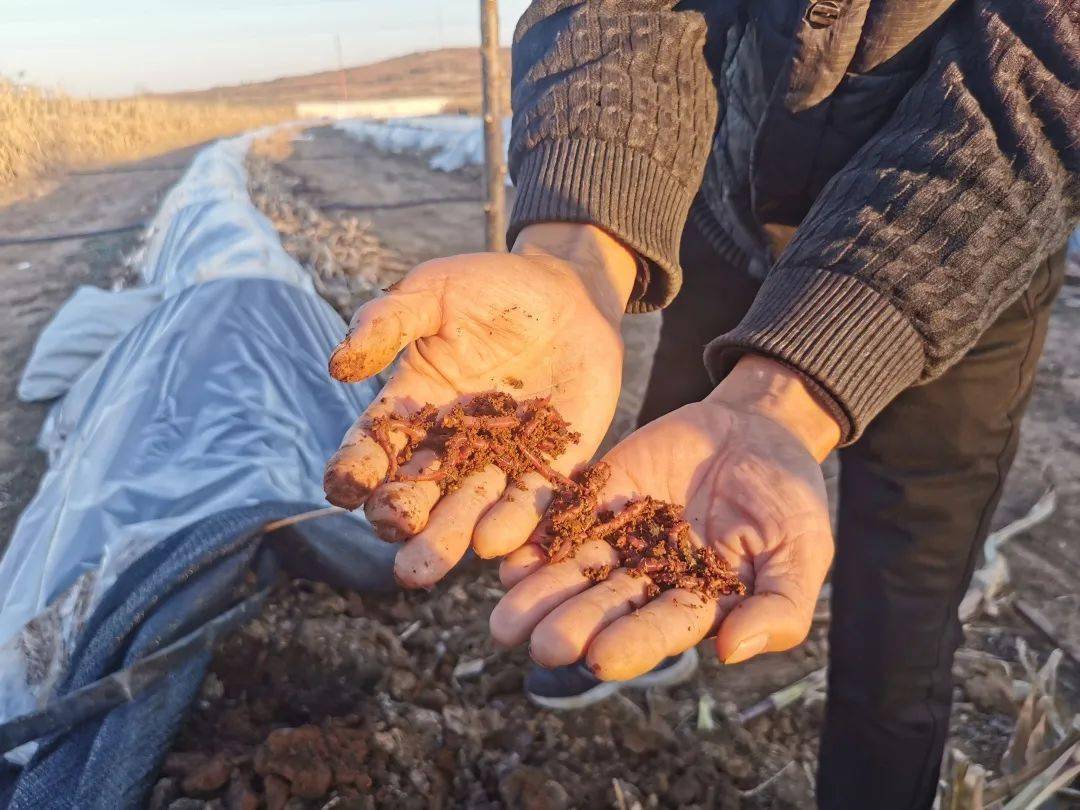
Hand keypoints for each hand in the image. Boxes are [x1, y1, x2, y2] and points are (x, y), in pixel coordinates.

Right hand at [324, 224, 637, 588]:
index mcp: (411, 407)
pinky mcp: (550, 464)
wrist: (570, 292)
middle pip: (416, 493)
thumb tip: (338, 364)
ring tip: (428, 565)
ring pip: (468, 509)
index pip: (373, 447)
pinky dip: (512, 523)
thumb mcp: (433, 291)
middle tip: (395, 536)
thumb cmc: (490, 288)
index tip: (343, 488)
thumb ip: (387, 321)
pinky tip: (495, 541)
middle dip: (401, 519)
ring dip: (447, 537)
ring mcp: (500, 459)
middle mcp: (449, 445)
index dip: (354, 469)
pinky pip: (529, 501)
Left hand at [489, 356, 838, 677]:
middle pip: (604, 606)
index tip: (600, 660)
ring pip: (572, 569)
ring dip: (538, 594)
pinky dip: (533, 535)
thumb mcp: (803, 553)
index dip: (632, 643)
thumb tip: (731, 652)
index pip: (661, 629)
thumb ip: (779, 607)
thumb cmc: (790, 499)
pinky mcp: (597, 494)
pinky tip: (505, 554)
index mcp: (696, 603)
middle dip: (571, 626)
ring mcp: (619, 535)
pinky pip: (560, 516)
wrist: (758, 428)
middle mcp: (648, 578)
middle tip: (540, 645)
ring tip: (507, 616)